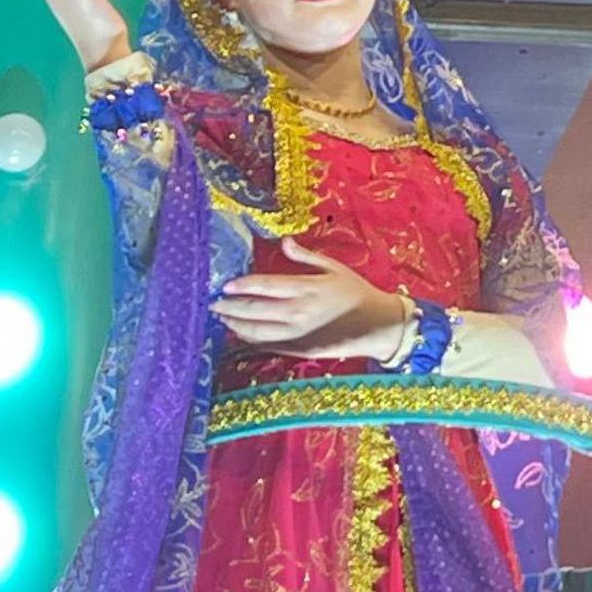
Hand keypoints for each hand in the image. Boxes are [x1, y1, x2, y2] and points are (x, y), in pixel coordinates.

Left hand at [212, 240, 404, 353]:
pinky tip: (241, 333)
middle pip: (255, 310)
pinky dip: (252, 339)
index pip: (265, 286)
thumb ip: (306, 257)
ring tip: (222, 318)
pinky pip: (270, 345)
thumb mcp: (334, 268)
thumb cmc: (356, 292)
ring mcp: (298, 333)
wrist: (378, 325)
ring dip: (236, 324)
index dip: (242, 286)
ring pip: (258, 330)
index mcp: (306, 288)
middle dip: (231, 307)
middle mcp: (298, 311)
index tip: (224, 285)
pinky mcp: (300, 349)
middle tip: (213, 303)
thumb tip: (284, 242)